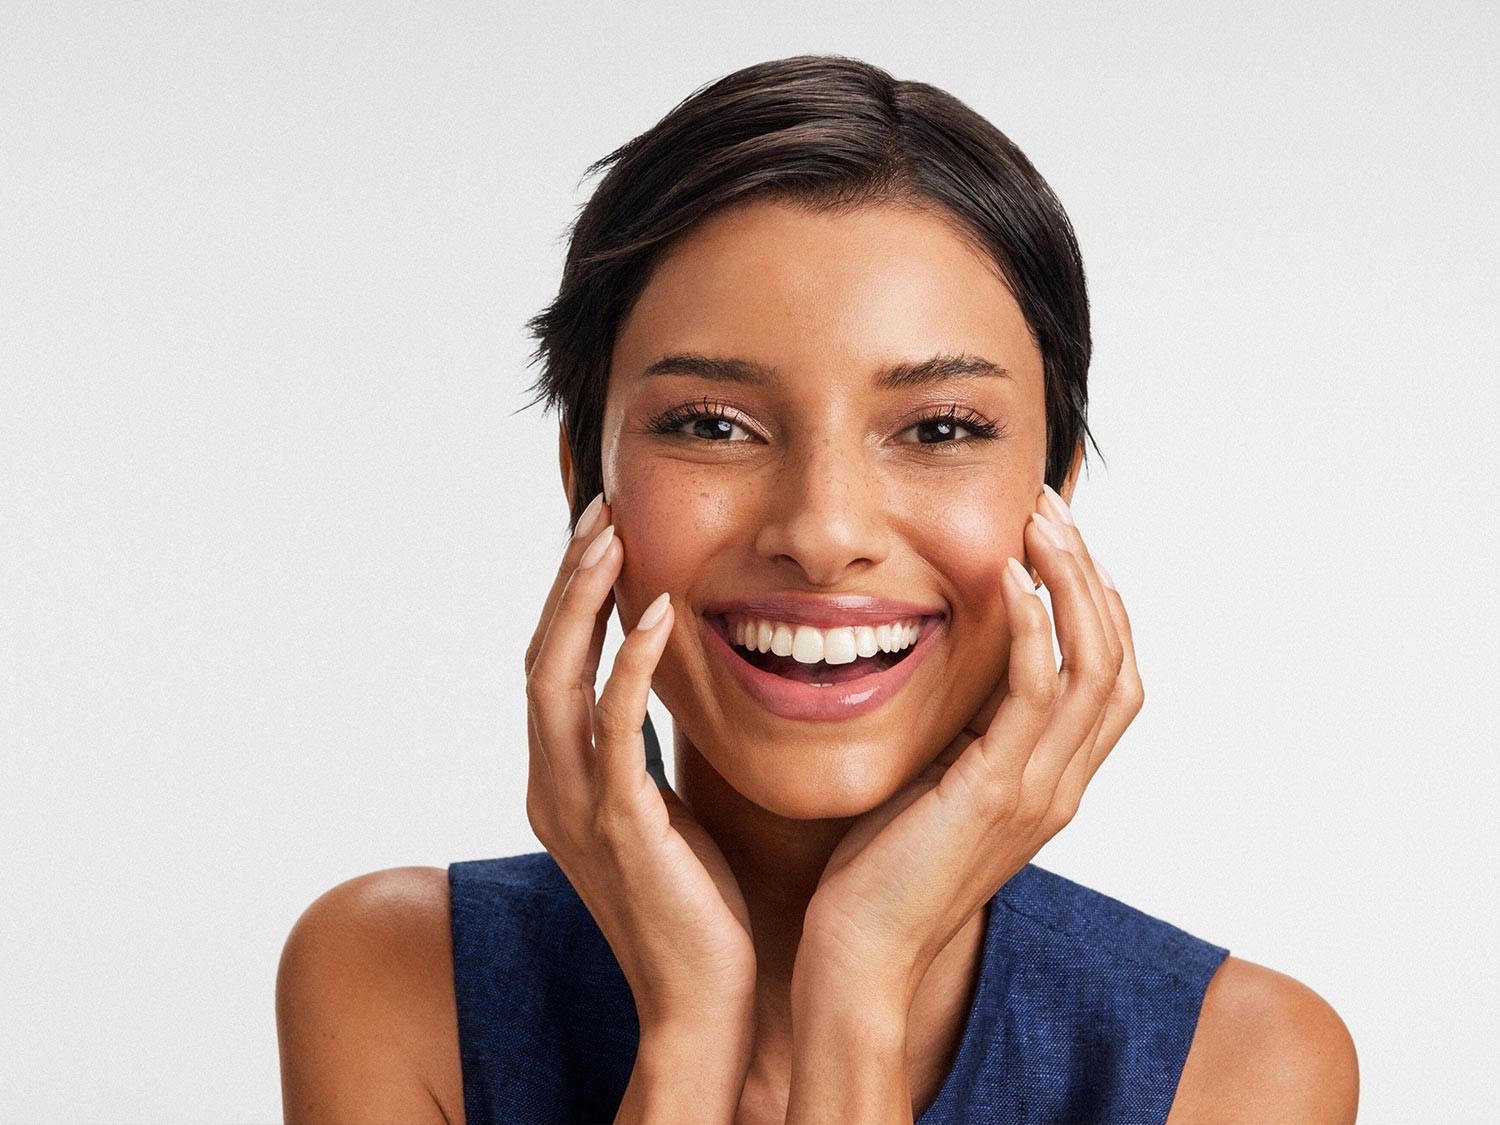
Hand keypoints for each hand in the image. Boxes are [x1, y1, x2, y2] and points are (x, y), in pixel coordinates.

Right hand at [524, 495, 757, 1038]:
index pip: (551, 666)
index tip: (601, 531)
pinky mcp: (618, 826)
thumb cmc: (697, 902)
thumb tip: (662, 686)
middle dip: (568, 580)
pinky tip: (657, 613)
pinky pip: (614, 728)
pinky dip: (629, 664)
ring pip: (556, 679)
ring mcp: (577, 806)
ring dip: (582, 601)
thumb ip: (645, 749)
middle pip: (539, 657)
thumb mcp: (662, 807)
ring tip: (612, 533)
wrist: (703, 1002)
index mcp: (559, 779)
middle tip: (600, 510)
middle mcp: (550, 785)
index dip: (570, 596)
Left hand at [792, 484, 1141, 1008]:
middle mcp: (1062, 783)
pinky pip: (1034, 692)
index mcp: (1052, 780)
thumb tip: (950, 662)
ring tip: (1039, 520)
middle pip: (1119, 659)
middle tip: (1051, 507)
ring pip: (1094, 666)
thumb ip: (963, 729)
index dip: (1096, 602)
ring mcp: (1038, 790)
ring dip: (1071, 582)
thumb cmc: (881, 868)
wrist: (861, 954)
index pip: (1110, 677)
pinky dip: (1030, 627)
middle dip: (1092, 574)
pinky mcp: (996, 791)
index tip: (1057, 540)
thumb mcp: (936, 781)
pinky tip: (1006, 577)